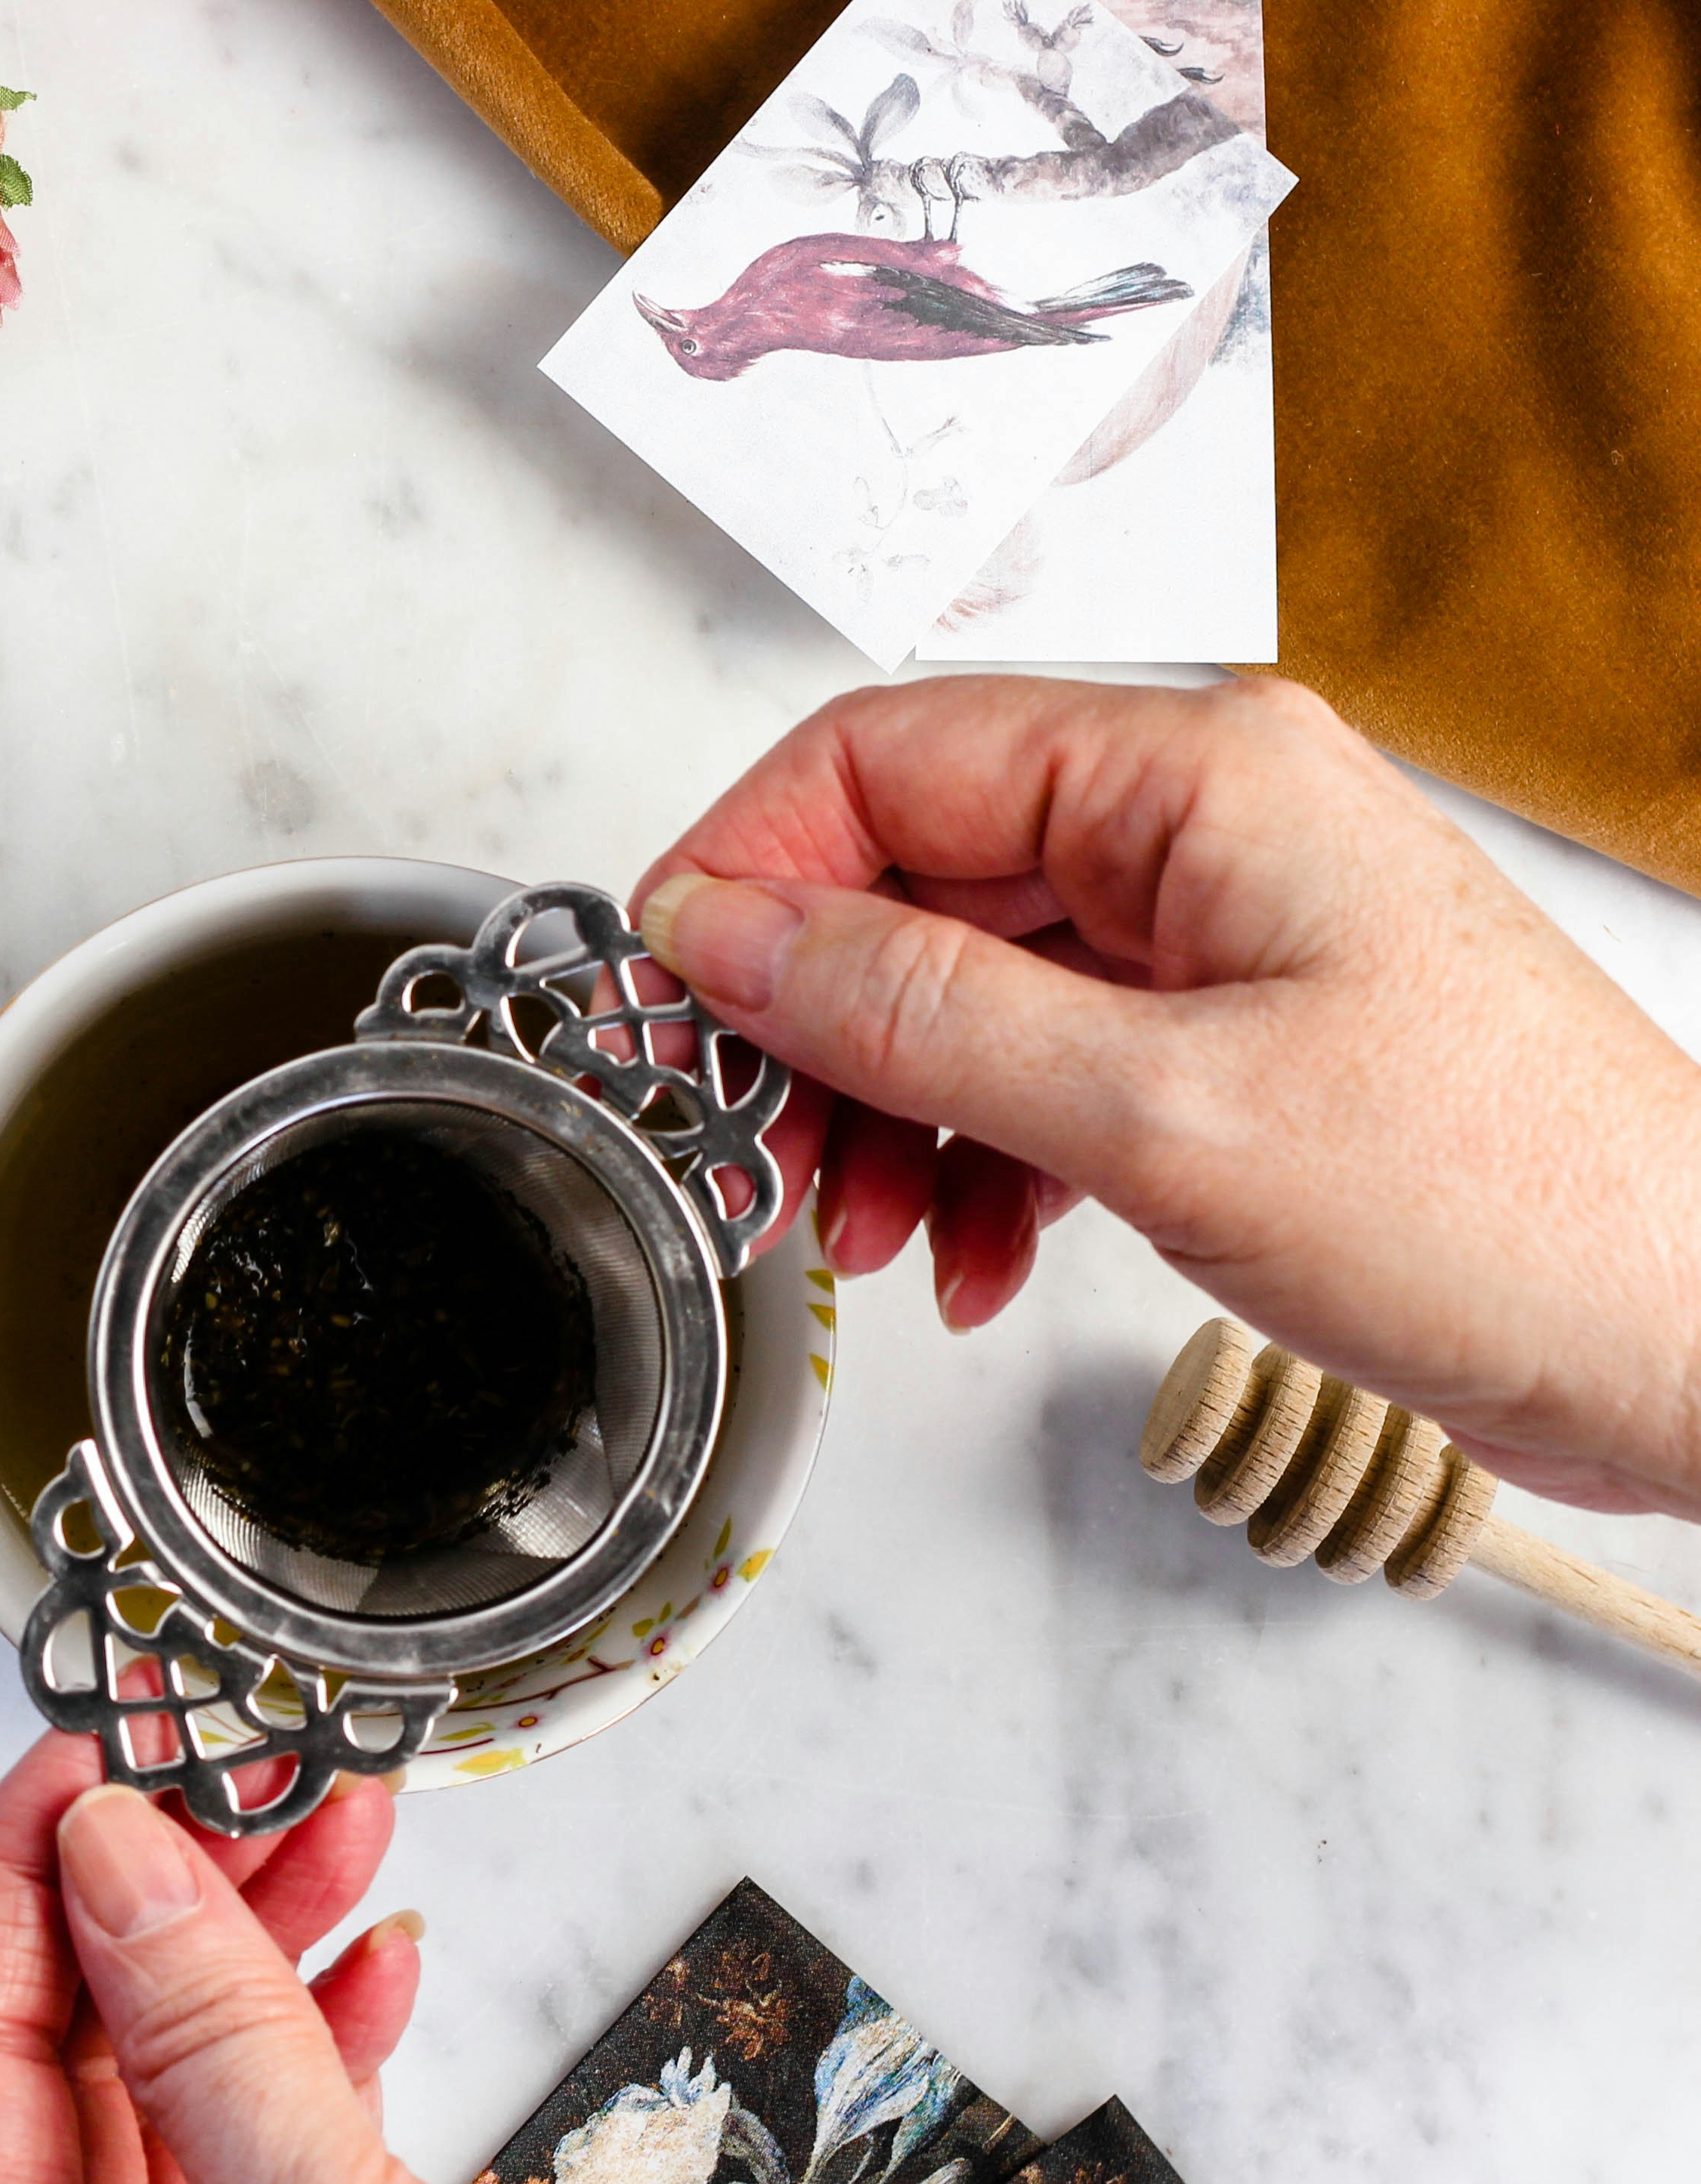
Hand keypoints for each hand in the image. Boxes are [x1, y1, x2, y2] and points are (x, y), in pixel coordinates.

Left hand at [0, 1737, 884, 2183]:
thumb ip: (208, 2030)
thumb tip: (113, 1858)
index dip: (11, 1898)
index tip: (76, 1765)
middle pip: (69, 2055)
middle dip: (150, 1897)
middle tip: (214, 1765)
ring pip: (188, 2069)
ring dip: (251, 1933)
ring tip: (314, 1809)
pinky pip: (288, 2119)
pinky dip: (325, 2018)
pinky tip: (369, 1940)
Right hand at [633, 675, 1700, 1516]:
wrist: (1691, 1336)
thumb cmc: (1503, 1207)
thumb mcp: (1154, 1111)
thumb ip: (913, 1010)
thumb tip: (723, 932)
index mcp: (1196, 776)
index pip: (883, 758)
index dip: (750, 870)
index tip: (673, 1001)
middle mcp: (1203, 828)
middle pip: (910, 876)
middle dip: (814, 1027)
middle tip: (761, 1153)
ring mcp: (1221, 936)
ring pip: (962, 985)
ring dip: (887, 1115)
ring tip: (872, 1240)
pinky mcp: (1236, 1043)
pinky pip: (1040, 1067)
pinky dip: (978, 1162)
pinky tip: (973, 1261)